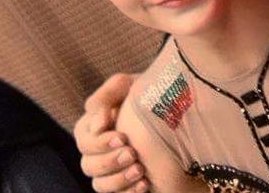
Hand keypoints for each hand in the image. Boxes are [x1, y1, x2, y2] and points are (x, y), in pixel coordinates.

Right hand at [73, 73, 148, 192]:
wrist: (184, 116)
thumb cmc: (153, 96)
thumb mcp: (133, 85)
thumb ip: (110, 92)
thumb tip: (98, 122)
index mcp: (95, 126)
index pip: (83, 137)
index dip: (99, 141)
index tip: (122, 137)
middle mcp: (98, 151)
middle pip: (88, 164)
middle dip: (109, 160)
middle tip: (132, 153)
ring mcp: (111, 171)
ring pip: (99, 184)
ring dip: (118, 179)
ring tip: (140, 169)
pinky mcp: (126, 185)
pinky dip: (129, 191)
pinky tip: (145, 184)